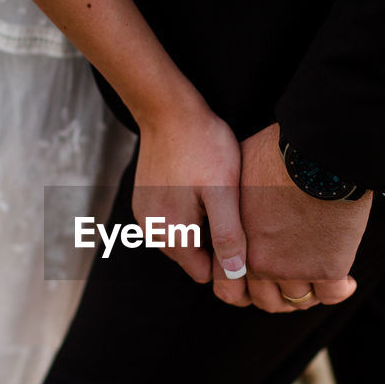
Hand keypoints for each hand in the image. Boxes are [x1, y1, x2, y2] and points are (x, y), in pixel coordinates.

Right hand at [133, 92, 246, 285]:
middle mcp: (152, 230)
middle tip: (230, 211)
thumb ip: (228, 233)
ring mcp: (145, 215)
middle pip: (192, 258)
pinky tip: (199, 189)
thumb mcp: (224, 190)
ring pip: (181, 239)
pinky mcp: (144, 199)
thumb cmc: (203, 146)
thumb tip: (234, 273)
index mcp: (172, 233)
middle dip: (212, 243)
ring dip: (199, 227)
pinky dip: (186, 212)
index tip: (240, 234)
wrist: (168, 109)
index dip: (225, 259)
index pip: (203, 273)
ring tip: (216, 198)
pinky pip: (170, 221)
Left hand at [235, 123, 370, 312]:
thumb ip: (232, 205)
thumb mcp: (237, 176)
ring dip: (310, 292)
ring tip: (321, 280)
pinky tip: (347, 281)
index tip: (261, 282)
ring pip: (299, 300)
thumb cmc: (276, 155)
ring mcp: (293, 271)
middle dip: (279, 296)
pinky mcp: (327, 270)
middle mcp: (260, 265)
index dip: (245, 291)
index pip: (229, 290)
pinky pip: (332, 295)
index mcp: (234, 246)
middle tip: (292, 284)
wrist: (318, 156)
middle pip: (267, 300)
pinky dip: (340, 290)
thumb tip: (233, 205)